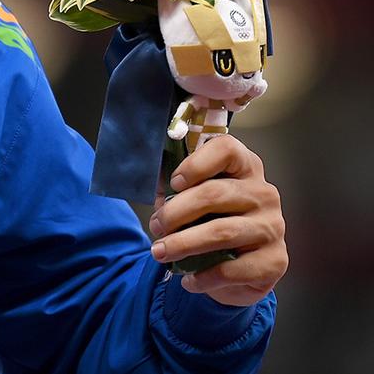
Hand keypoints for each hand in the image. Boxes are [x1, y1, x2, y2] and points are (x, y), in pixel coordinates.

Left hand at [148, 135, 287, 305]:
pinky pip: (232, 269)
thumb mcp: (193, 201)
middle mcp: (264, 193)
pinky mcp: (275, 261)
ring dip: (183, 244)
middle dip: (175, 212)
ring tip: (159, 252)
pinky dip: (203, 276)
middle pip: (214, 194)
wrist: (239, 270)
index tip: (173, 183)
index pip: (226, 149)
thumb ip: (177, 190)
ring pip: (221, 232)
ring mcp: (273, 227)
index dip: (195, 164)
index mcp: (245, 168)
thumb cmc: (211, 222)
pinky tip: (189, 280)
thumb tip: (157, 191)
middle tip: (155, 226)